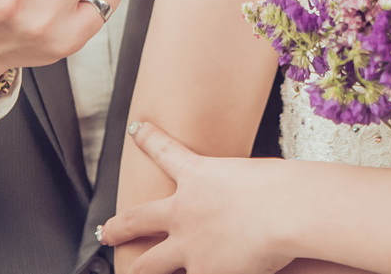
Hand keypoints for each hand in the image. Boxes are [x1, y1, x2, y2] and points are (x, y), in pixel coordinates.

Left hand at [102, 122, 299, 273]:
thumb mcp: (258, 174)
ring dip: (137, 269)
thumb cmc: (282, 187)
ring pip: (149, 264)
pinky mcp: (203, 272)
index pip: (165, 150)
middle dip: (118, 227)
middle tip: (106, 232)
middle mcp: (183, 211)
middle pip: (138, 218)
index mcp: (199, 176)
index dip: (148, 139)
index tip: (136, 130)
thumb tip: (246, 203)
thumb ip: (241, 187)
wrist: (285, 210)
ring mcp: (188, 246)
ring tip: (129, 273)